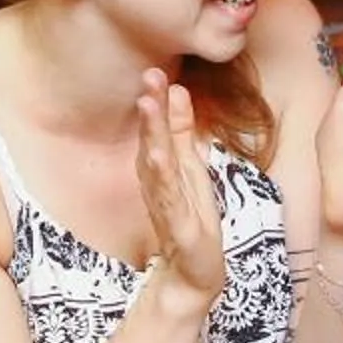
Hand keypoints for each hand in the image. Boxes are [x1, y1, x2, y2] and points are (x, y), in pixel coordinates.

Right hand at [132, 70, 227, 306]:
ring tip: (148, 106)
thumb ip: (181, 132)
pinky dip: (161, 175)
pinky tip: (157, 156)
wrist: (193, 272)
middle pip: (153, 139)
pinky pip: (167, 196)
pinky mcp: (175, 223)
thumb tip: (177, 90)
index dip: (157, 100)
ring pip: (156, 163)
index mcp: (162, 165)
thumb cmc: (191, 217)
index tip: (156, 71)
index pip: (158, 128)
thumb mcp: (191, 167)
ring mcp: (165, 201)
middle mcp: (157, 181)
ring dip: (152, 134)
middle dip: (152, 108)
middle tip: (150, 76)